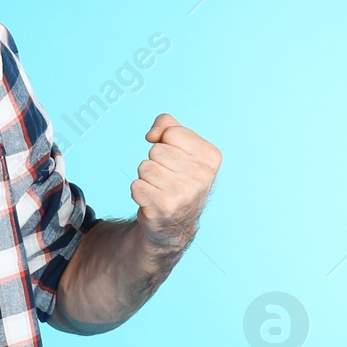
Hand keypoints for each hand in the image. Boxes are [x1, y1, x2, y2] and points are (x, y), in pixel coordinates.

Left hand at [132, 113, 221, 250]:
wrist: (176, 222)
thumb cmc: (177, 177)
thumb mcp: (180, 145)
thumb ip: (167, 124)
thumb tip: (152, 135)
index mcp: (211, 156)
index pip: (171, 132)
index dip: (165, 142)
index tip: (175, 159)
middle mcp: (202, 175)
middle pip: (156, 150)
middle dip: (155, 161)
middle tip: (167, 178)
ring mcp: (184, 193)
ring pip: (144, 167)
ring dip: (146, 177)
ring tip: (160, 189)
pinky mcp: (164, 207)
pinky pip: (136, 185)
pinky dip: (139, 192)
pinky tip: (153, 200)